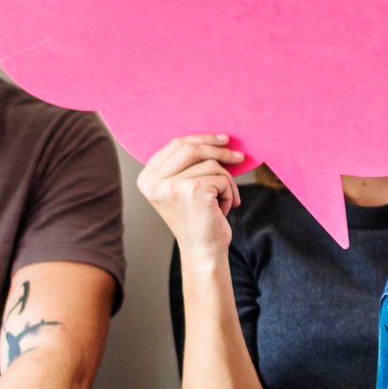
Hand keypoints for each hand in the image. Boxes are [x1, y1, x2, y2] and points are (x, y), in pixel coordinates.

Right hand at [138, 134, 246, 254]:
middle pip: (191, 147)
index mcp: (148, 178)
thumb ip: (188, 165)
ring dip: (226, 181)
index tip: (223, 140)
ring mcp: (171, 185)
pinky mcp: (192, 190)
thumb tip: (217, 138)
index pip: (176, 144)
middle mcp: (154, 182)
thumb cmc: (198, 219)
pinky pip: (222, 177)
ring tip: (224, 200)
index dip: (202, 138)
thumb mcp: (184, 188)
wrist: (203, 250)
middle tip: (239, 157)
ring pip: (211, 164)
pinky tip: (223, 209)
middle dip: (219, 150)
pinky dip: (229, 192)